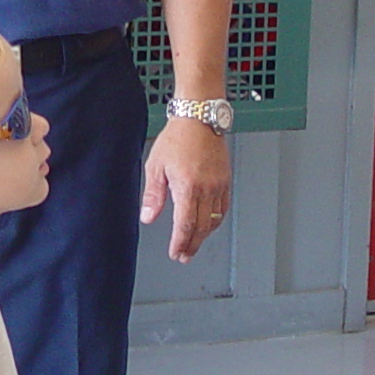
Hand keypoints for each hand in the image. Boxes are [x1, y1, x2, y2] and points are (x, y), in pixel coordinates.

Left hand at [140, 118, 231, 262]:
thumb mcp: (156, 166)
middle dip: (192, 244)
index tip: (176, 253)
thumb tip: (148, 217)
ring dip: (204, 235)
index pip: (185, 225)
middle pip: (202, 227)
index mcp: (188, 187)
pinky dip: (216, 220)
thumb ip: (154, 195)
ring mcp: (218, 185)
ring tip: (194, 244)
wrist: (199, 119)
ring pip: (214, 220)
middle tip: (184, 255)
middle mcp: (206, 189)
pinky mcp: (225, 180)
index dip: (180, 243)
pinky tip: (209, 224)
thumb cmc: (177, 138)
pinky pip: (223, 207)